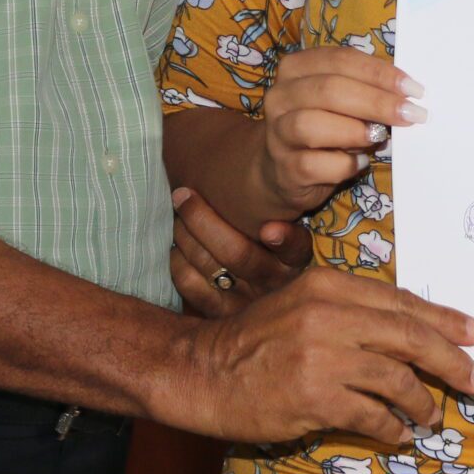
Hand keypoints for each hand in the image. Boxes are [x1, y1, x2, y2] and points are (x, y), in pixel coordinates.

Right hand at [163, 265, 473, 447]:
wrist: (202, 372)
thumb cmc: (255, 339)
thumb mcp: (301, 303)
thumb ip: (350, 311)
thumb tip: (410, 332)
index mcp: (329, 285)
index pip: (402, 302)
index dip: (444, 320)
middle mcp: (329, 315)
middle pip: (410, 337)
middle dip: (450, 360)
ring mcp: (322, 357)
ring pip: (396, 380)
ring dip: (422, 402)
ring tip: (432, 416)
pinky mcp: (314, 398)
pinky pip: (371, 415)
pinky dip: (392, 428)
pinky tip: (399, 435)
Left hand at [168, 186, 308, 319]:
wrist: (263, 310)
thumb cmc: (270, 252)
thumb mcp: (285, 232)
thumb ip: (275, 209)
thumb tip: (252, 157)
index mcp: (295, 260)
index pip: (296, 247)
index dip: (283, 239)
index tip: (269, 229)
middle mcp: (274, 284)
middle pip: (237, 253)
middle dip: (202, 219)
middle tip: (182, 195)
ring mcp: (247, 304)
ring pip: (210, 266)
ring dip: (185, 236)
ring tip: (177, 217)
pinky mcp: (220, 317)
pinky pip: (191, 286)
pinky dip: (178, 263)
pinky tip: (177, 249)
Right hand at [251, 48, 422, 216]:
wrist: (284, 172)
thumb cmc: (323, 126)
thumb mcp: (340, 101)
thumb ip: (364, 89)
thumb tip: (406, 93)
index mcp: (296, 68)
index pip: (341, 60)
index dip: (379, 73)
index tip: (412, 88)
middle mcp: (280, 96)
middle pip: (330, 90)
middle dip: (377, 101)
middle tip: (410, 114)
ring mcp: (277, 134)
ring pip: (312, 125)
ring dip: (355, 131)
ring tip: (379, 137)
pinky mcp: (284, 168)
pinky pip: (314, 164)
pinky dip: (344, 164)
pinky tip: (360, 162)